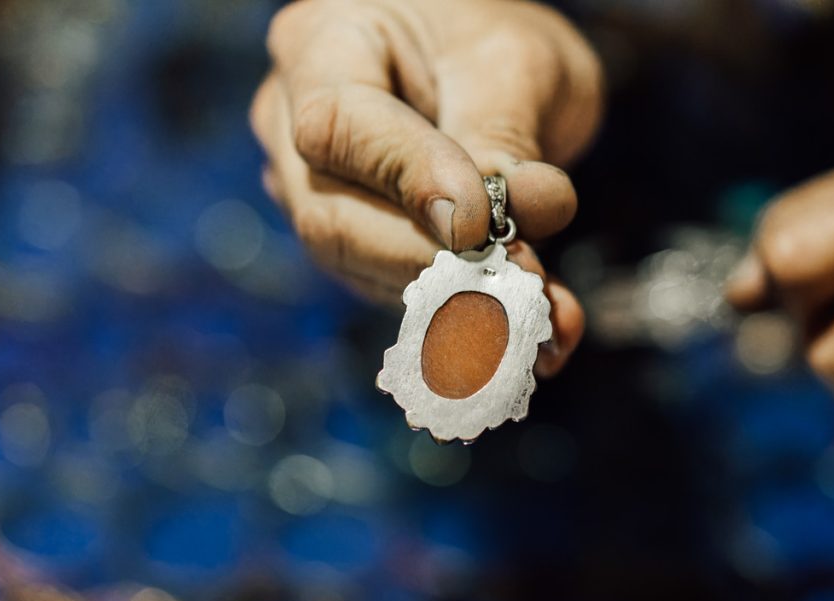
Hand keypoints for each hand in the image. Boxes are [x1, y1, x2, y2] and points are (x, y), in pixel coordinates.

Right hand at [250, 0, 602, 375]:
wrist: (482, 66)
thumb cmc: (489, 39)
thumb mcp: (514, 63)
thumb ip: (508, 136)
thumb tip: (530, 214)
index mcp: (322, 46)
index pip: (338, 127)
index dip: (408, 183)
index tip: (482, 227)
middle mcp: (291, 122)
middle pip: (334, 218)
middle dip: (435, 266)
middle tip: (525, 290)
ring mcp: (312, 187)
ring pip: (360, 267)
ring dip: (456, 305)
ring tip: (542, 320)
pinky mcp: (350, 239)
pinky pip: (388, 287)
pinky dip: (460, 313)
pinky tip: (522, 328)